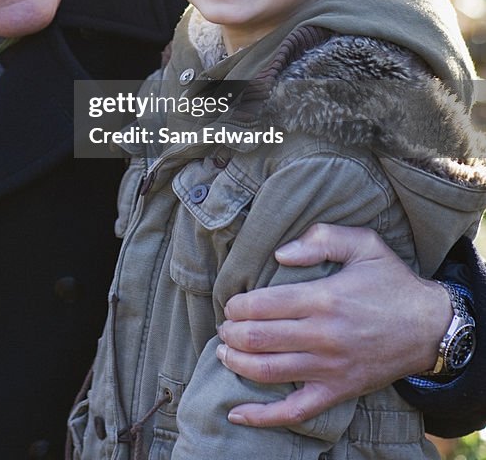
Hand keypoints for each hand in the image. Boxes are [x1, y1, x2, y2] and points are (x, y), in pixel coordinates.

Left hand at [216, 223, 452, 426]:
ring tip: (224, 352)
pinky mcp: (337, 392)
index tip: (231, 303)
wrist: (430, 327)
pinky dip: (263, 416)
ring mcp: (329, 368)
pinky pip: (295, 412)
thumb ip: (320, 238)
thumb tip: (280, 253)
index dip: (238, 305)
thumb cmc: (392, 281)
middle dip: (231, 333)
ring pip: (268, 372)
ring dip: (237, 363)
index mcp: (324, 298)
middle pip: (259, 338)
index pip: (264, 305)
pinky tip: (237, 413)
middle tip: (224, 326)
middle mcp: (323, 336)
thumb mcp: (363, 243)